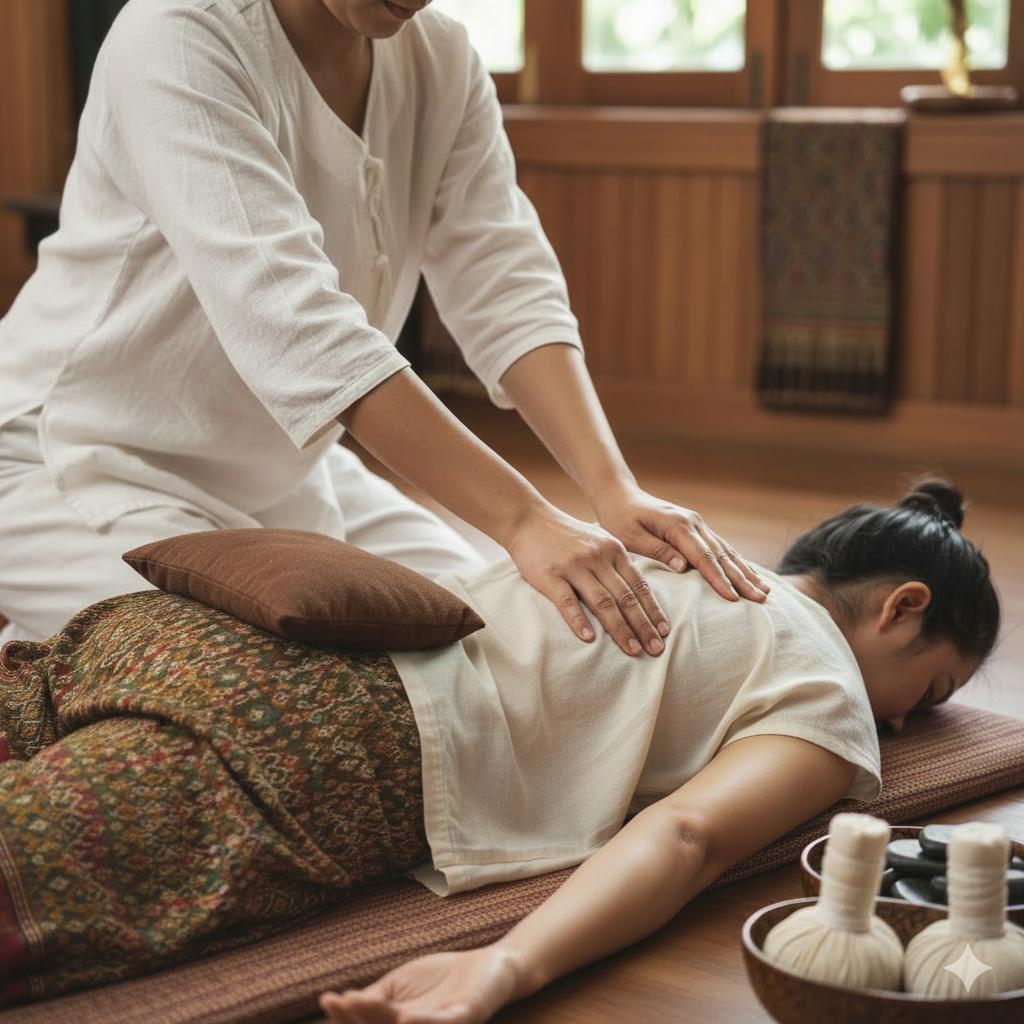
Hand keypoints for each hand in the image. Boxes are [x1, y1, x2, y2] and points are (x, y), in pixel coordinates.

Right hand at [320, 945, 525, 1023]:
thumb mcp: (401, 986)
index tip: (327, 999)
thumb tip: (342, 1003)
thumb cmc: (441, 980)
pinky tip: (404, 1018)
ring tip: (359, 1003)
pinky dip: (423, 1023)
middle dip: (359, 1018)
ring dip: (381, 1020)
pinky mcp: (465, 1018)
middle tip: (343, 1000)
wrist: (487, 967)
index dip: (347, 1017)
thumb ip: (376, 997)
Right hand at [503, 504, 669, 656]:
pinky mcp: (550, 575)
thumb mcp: (598, 541)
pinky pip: (567, 601)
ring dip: (620, 628)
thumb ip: (616, 563)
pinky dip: (579, 621)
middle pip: (625, 597)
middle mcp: (598, 557)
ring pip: (602, 602)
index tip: (665, 632)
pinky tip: (589, 639)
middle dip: (643, 625)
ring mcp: (574, 566)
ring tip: (632, 650)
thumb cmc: (565, 535)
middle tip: (656, 649)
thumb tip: (637, 593)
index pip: (639, 585)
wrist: (528, 519)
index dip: (653, 610)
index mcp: (613, 550)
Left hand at [592, 486, 769, 603]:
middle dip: (742, 579)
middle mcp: (693, 523)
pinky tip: (750, 575)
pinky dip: (737, 562)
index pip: (703, 557)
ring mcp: (698, 524)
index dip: (718, 579)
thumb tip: (683, 567)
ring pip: (727, 551)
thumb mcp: (630, 537)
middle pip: (722, 555)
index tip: (733, 598)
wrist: (620, 495)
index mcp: (678, 526)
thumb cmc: (620, 519)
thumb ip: (657, 550)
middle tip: (761, 599)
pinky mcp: (697, 527)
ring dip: (746, 572)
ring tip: (765, 590)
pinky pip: (722, 547)